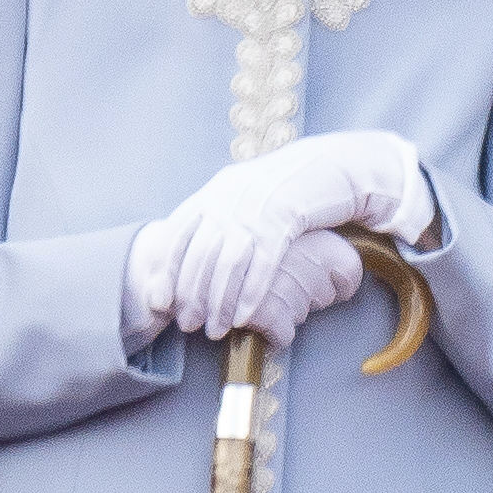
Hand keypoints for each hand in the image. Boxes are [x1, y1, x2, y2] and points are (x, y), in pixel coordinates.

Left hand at [141, 131, 433, 339]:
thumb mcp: (246, 194)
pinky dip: (250, 292)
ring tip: (215, 329)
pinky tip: (244, 316)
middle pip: (200, 254)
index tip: (160, 302)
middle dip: (191, 295)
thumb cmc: (288, 187)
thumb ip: (219, 216)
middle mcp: (230, 196)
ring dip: (219, 302)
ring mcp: (258, 206)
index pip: (177, 234)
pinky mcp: (287, 216)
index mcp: (216, 190)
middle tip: (188, 324)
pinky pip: (263, 261)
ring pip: (228, 263)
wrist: (332, 163)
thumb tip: (193, 254)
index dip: (166, 271)